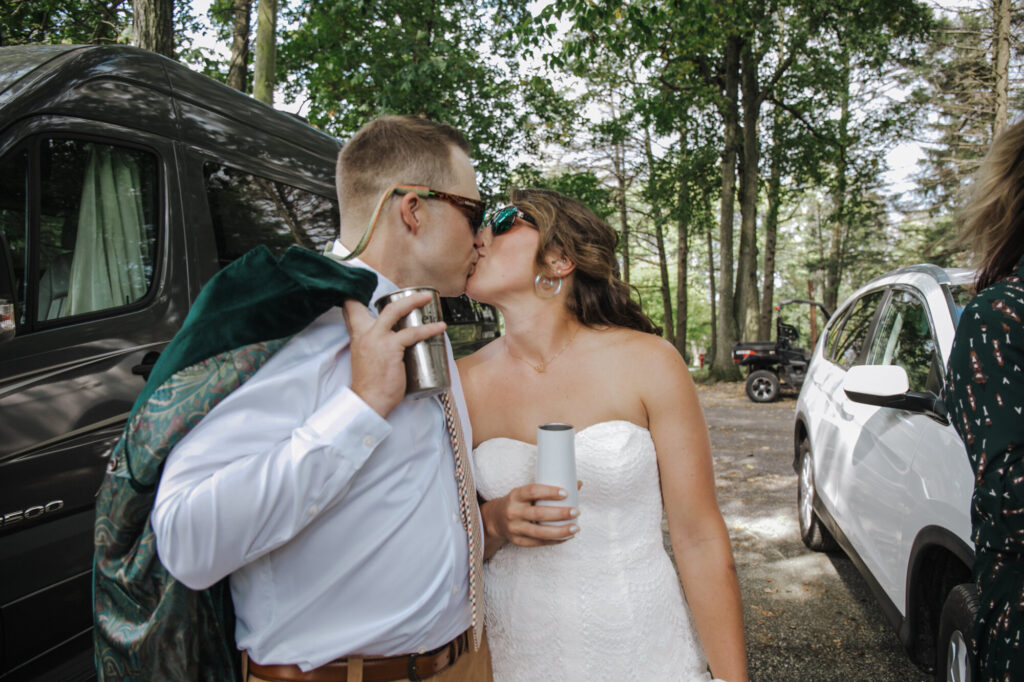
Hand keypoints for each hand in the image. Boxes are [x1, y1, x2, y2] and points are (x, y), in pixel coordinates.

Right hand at [342, 293, 446, 417]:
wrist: (368, 401)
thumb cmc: (371, 384)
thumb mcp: (366, 359)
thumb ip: (374, 347)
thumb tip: (394, 343)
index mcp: (358, 335)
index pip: (353, 308)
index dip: (363, 297)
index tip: (378, 294)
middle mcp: (365, 333)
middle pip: (384, 306)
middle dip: (406, 297)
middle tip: (422, 295)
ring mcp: (378, 339)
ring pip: (397, 311)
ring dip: (416, 301)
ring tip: (429, 300)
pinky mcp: (391, 347)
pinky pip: (413, 333)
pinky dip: (429, 329)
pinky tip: (440, 327)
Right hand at [481, 484, 578, 555]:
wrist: (495, 519)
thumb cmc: (518, 503)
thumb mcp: (526, 493)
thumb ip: (548, 490)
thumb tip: (577, 484)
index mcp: (515, 495)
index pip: (533, 491)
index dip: (550, 492)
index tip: (566, 493)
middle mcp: (513, 511)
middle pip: (539, 513)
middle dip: (560, 513)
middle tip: (576, 511)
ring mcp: (514, 528)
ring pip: (540, 532)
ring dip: (560, 531)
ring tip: (575, 528)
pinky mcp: (518, 541)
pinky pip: (539, 543)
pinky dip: (554, 540)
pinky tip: (567, 537)